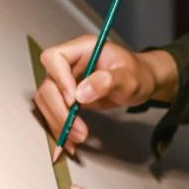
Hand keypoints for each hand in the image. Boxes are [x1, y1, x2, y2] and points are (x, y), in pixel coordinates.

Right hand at [33, 35, 177, 154]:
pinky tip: (70, 140)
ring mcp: (66, 80)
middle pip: (48, 85)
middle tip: (78, 129)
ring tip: (78, 137)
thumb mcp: (129, 77)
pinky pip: (54, 111)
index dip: (59, 79)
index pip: (55, 57)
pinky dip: (60, 127)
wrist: (141, 83)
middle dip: (60, 110)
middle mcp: (70, 63)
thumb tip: (81, 94)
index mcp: (83, 49)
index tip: (73, 99)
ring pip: (47, 101)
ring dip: (58, 122)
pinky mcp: (66, 96)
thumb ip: (108, 81)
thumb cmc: (137, 74)